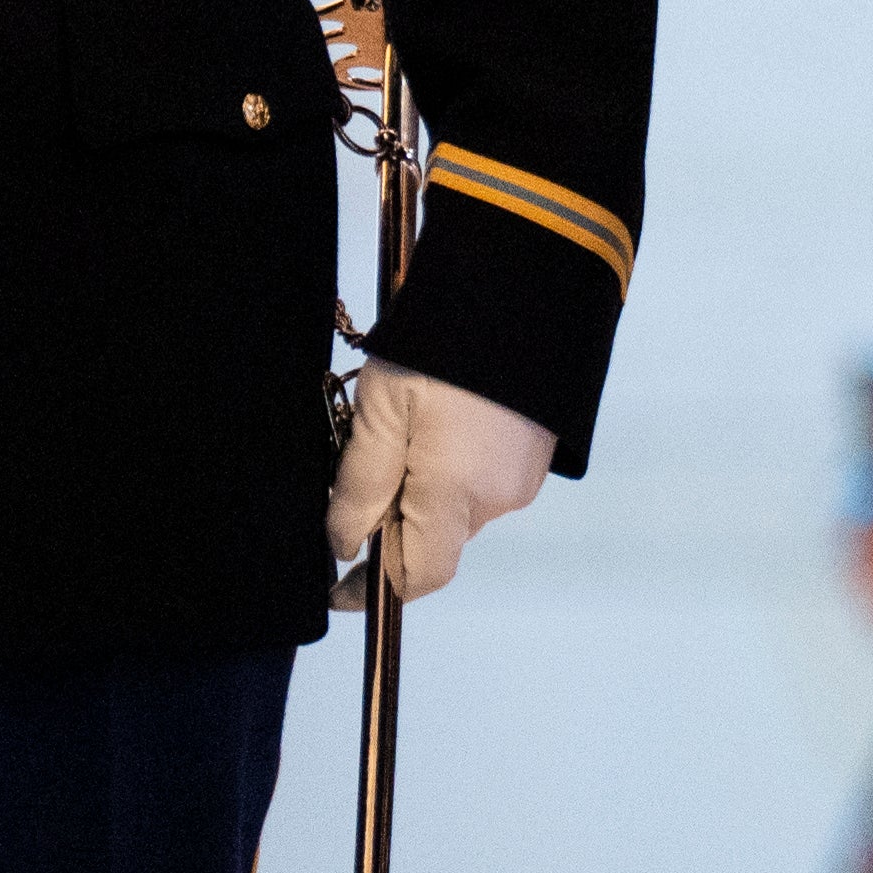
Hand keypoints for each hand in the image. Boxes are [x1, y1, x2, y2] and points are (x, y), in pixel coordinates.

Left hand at [326, 360, 557, 604]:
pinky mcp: (535, 451)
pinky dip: (451, 466)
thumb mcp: (381, 409)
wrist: (528, 284)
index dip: (374, 588)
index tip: (337, 583)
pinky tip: (440, 417)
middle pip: (432, 540)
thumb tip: (345, 546)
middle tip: (360, 462)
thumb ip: (360, 485)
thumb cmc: (446, 345)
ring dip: (421, 488)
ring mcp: (521, 476)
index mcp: (455, 496)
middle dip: (391, 519)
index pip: (416, 578)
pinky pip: (481, 480)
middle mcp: (496, 500)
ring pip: (455, 508)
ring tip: (402, 425)